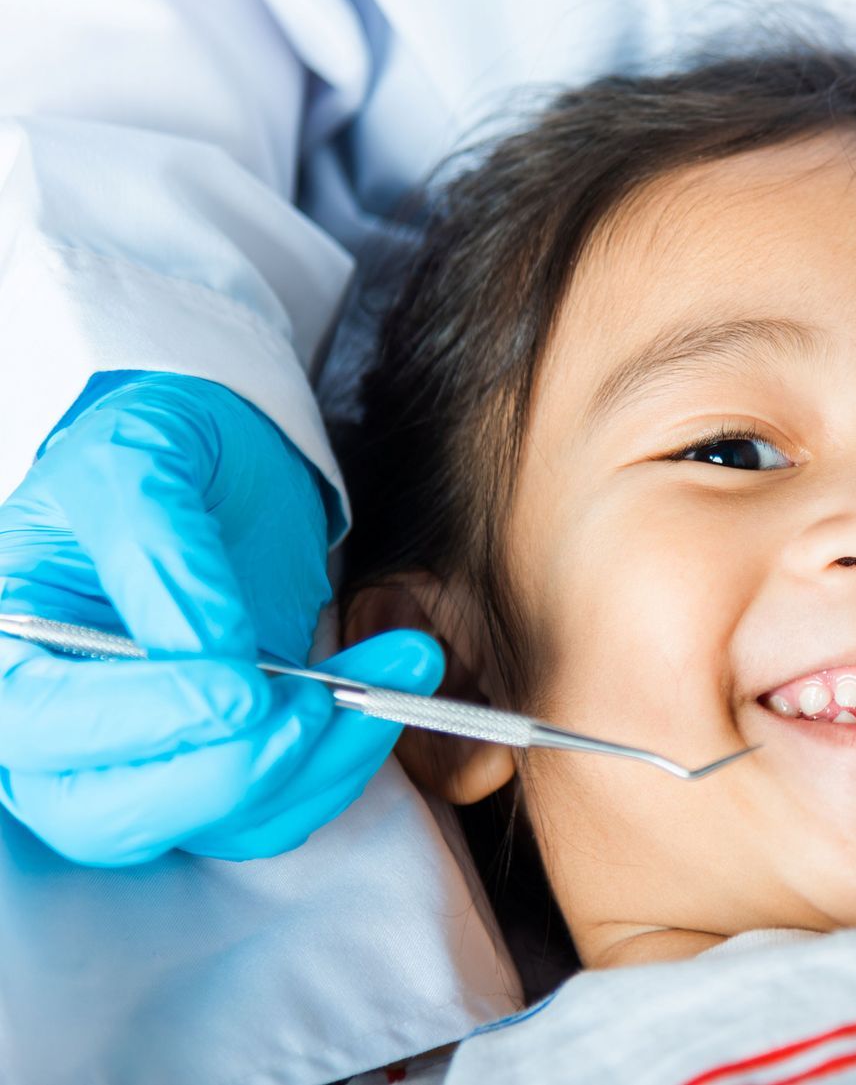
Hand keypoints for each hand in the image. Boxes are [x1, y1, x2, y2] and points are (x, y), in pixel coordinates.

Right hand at [0, 373, 436, 863]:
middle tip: (319, 704)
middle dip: (232, 772)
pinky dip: (346, 759)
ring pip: (215, 820)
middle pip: (113, 815)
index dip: (143, 722)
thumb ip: (160, 554)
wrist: (226, 456)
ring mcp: (143, 754)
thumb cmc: (157, 448)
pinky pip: (278, 805)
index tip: (243, 690)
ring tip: (403, 667)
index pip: (43, 727)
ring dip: (321, 760)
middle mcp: (58, 727)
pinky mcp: (222, 758)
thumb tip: (210, 653)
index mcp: (9, 652)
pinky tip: (394, 685)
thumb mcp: (139, 463)